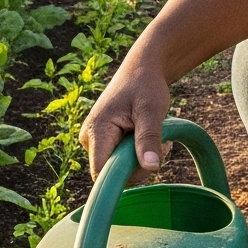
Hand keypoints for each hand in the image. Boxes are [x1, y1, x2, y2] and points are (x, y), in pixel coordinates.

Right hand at [82, 54, 171, 176]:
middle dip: (138, 164)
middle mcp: (88, 139)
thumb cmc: (146, 86)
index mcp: (96, 131)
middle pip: (111, 172)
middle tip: (159, 142)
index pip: (101, 172)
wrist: (140, 70)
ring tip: (153, 134)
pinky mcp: (101, 141)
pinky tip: (145, 134)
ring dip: (140, 157)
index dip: (124, 176)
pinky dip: (136, 152)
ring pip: (117, 167)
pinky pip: (118, 159)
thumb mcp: (151, 111)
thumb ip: (149, 139)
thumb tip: (151, 167)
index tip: (149, 162)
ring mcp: (94, 140)